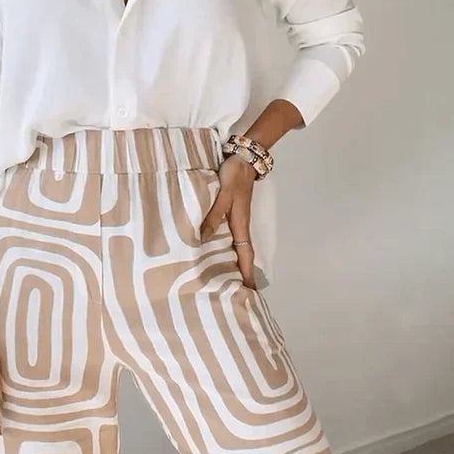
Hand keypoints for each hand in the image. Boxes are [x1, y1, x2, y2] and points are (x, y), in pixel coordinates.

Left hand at [199, 155, 257, 289]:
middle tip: (236, 294)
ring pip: (236, 247)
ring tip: (225, 280)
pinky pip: (230, 237)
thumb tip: (203, 238)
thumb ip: (214, 215)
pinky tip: (215, 253)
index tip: (249, 292)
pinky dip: (226, 249)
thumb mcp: (222, 195)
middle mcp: (240, 225)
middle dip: (242, 274)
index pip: (246, 255)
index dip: (248, 273)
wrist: (243, 159)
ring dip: (234, 263)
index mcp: (240, 224)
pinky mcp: (231, 213)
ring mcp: (236, 220)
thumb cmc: (234, 177)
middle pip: (243, 255)